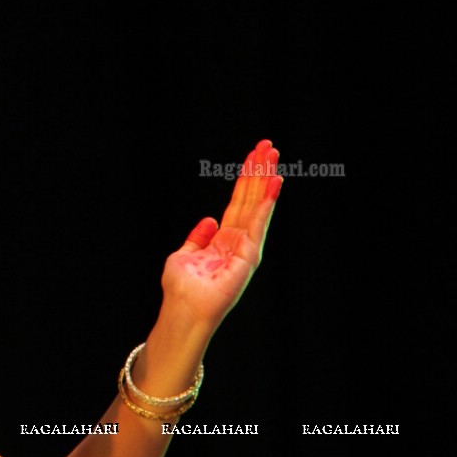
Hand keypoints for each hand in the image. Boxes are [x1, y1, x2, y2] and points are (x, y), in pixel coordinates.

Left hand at [161, 139, 282, 331]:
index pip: (238, 202)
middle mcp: (238, 241)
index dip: (245, 179)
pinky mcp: (249, 256)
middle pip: (251, 199)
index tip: (253, 155)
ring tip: (273, 154)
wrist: (183, 311)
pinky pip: (259, 222)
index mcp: (224, 240)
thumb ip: (198, 237)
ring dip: (266, 179)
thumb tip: (208, 219)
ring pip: (258, 205)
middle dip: (259, 172)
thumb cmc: (182, 289)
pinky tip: (275, 182)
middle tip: (268, 145)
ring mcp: (246, 248)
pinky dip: (268, 202)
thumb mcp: (184, 254)